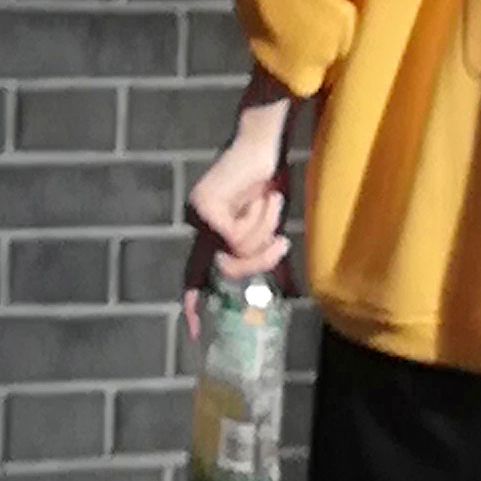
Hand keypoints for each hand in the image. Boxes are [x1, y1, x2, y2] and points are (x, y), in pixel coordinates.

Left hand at [183, 100, 288, 336]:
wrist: (263, 146)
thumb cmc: (267, 184)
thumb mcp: (270, 230)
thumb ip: (266, 257)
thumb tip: (287, 292)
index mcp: (209, 233)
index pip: (196, 273)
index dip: (194, 302)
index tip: (193, 333)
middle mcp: (197, 226)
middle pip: (228, 270)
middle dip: (259, 261)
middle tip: (280, 243)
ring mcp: (198, 216)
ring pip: (238, 253)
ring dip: (264, 231)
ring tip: (266, 202)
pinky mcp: (207, 209)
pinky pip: (239, 238)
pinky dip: (259, 221)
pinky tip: (258, 196)